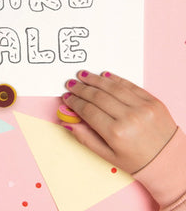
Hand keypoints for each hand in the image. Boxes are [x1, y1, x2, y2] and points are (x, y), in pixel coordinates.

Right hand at [61, 70, 176, 173]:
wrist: (168, 160)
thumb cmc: (137, 160)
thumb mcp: (108, 156)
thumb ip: (86, 138)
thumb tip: (68, 121)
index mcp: (116, 134)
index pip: (88, 110)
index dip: (74, 102)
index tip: (67, 97)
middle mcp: (129, 117)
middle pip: (97, 96)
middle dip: (81, 89)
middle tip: (71, 84)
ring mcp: (142, 107)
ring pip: (112, 87)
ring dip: (94, 79)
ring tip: (83, 75)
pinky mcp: (152, 100)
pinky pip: (129, 85)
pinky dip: (115, 78)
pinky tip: (103, 75)